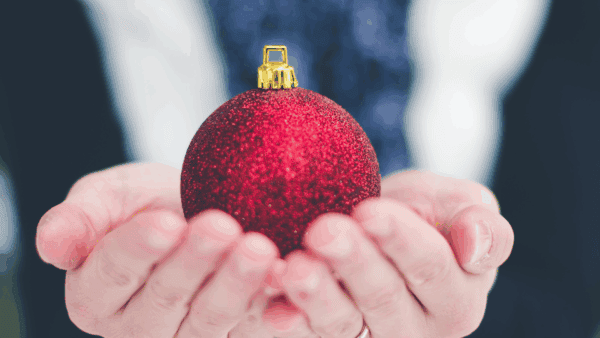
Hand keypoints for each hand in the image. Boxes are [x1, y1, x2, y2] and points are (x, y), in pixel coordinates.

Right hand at [35, 162, 283, 337]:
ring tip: (259, 249)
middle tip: (222, 226)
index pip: (113, 274)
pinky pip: (252, 327)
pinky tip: (291, 291)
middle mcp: (139, 326)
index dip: (137, 249)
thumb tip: (52, 243)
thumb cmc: (148, 202)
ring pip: (210, 318)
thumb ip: (80, 218)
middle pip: (165, 299)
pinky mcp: (233, 333)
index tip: (165, 221)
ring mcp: (188, 336)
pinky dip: (273, 312)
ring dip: (236, 285)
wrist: (197, 212)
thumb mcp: (108, 197)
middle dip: (195, 262)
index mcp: (97, 295)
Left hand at [261, 170, 513, 337]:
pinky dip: (292, 322)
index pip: (431, 267)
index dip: (400, 240)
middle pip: (384, 297)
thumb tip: (474, 244)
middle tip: (323, 230)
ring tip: (295, 268)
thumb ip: (480, 224)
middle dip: (353, 261)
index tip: (368, 211)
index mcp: (458, 297)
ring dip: (318, 296)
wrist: (376, 227)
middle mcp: (418, 329)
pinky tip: (273, 308)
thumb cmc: (422, 214)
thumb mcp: (459, 206)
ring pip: (345, 323)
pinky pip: (313, 335)